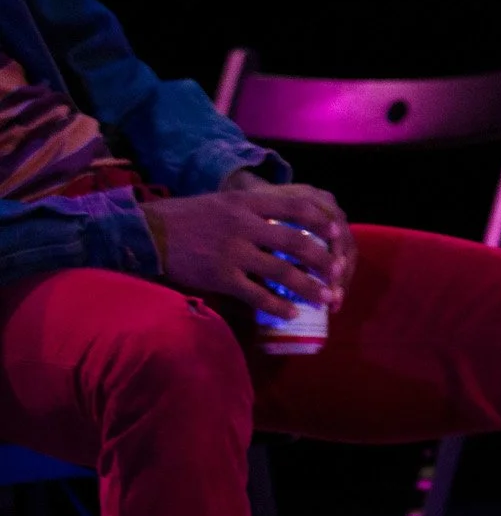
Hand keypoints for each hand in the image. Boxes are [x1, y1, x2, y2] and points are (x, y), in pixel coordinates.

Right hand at [147, 177, 353, 316]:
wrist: (144, 233)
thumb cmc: (185, 217)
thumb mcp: (222, 203)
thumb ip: (253, 211)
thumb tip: (288, 224)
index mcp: (246, 202)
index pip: (297, 207)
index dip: (322, 222)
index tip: (340, 235)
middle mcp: (243, 225)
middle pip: (297, 242)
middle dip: (324, 261)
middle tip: (340, 274)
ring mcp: (232, 251)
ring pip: (282, 271)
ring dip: (309, 288)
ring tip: (326, 299)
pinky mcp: (219, 276)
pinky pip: (257, 295)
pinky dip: (278, 306)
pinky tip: (291, 313)